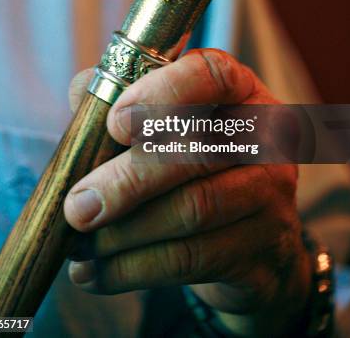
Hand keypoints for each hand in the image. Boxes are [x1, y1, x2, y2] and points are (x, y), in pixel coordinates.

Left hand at [64, 49, 311, 336]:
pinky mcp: (263, 245)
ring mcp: (271, 192)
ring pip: (194, 210)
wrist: (253, 238)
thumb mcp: (170, 124)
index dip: (161, 95)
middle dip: (127, 181)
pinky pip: (193, 259)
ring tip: (80, 244)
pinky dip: (134, 268)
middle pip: (196, 152)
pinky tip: (97, 273)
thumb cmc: (195, 165)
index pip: (212, 76)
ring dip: (125, 232)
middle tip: (78, 206)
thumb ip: (124, 101)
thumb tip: (81, 92)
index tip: (114, 124)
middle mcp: (263, 136)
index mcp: (239, 92)